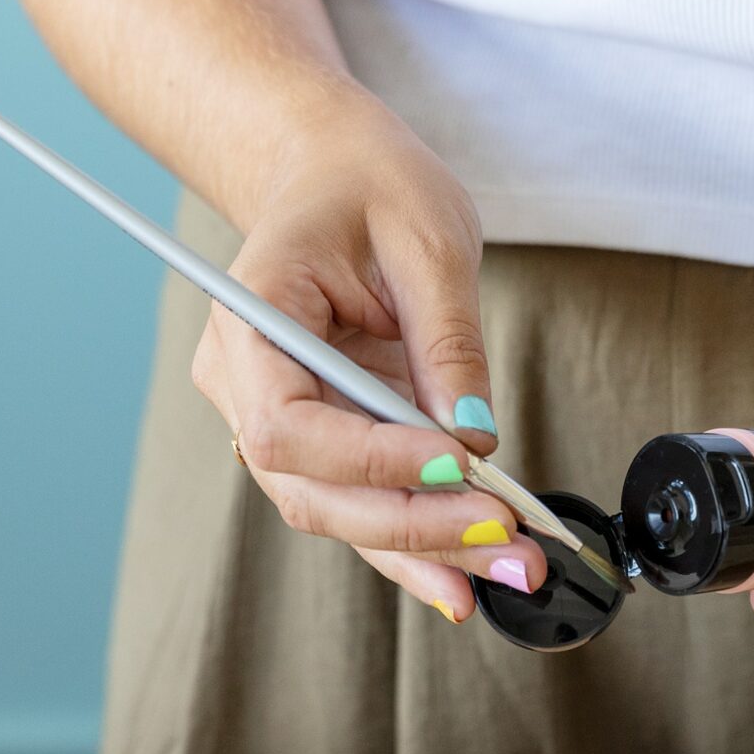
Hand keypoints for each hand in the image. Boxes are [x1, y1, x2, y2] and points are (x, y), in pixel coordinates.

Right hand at [192, 86, 547, 622]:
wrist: (330, 170)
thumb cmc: (368, 183)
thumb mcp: (427, 239)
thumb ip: (448, 340)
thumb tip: (474, 436)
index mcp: (252, 317)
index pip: (291, 426)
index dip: (372, 462)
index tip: (461, 466)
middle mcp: (245, 382)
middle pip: (311, 489)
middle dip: (412, 525)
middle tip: (504, 538)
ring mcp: (275, 417)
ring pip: (337, 512)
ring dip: (423, 550)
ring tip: (508, 571)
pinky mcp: (321, 437)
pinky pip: (360, 503)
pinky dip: (414, 543)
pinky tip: (464, 582)